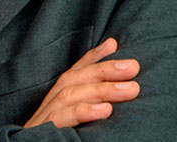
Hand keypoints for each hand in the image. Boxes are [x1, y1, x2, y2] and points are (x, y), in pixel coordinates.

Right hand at [23, 37, 140, 128]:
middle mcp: (47, 107)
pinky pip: (61, 120)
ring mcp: (44, 121)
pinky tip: (105, 110)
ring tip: (130, 88)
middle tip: (133, 67)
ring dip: (101, 89)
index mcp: (55, 103)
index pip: (73, 74)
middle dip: (104, 70)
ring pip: (70, 95)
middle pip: (74, 80)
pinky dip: (83, 112)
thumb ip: (85, 108)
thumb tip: (112, 102)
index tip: (113, 44)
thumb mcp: (70, 125)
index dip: (91, 58)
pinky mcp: (43, 135)